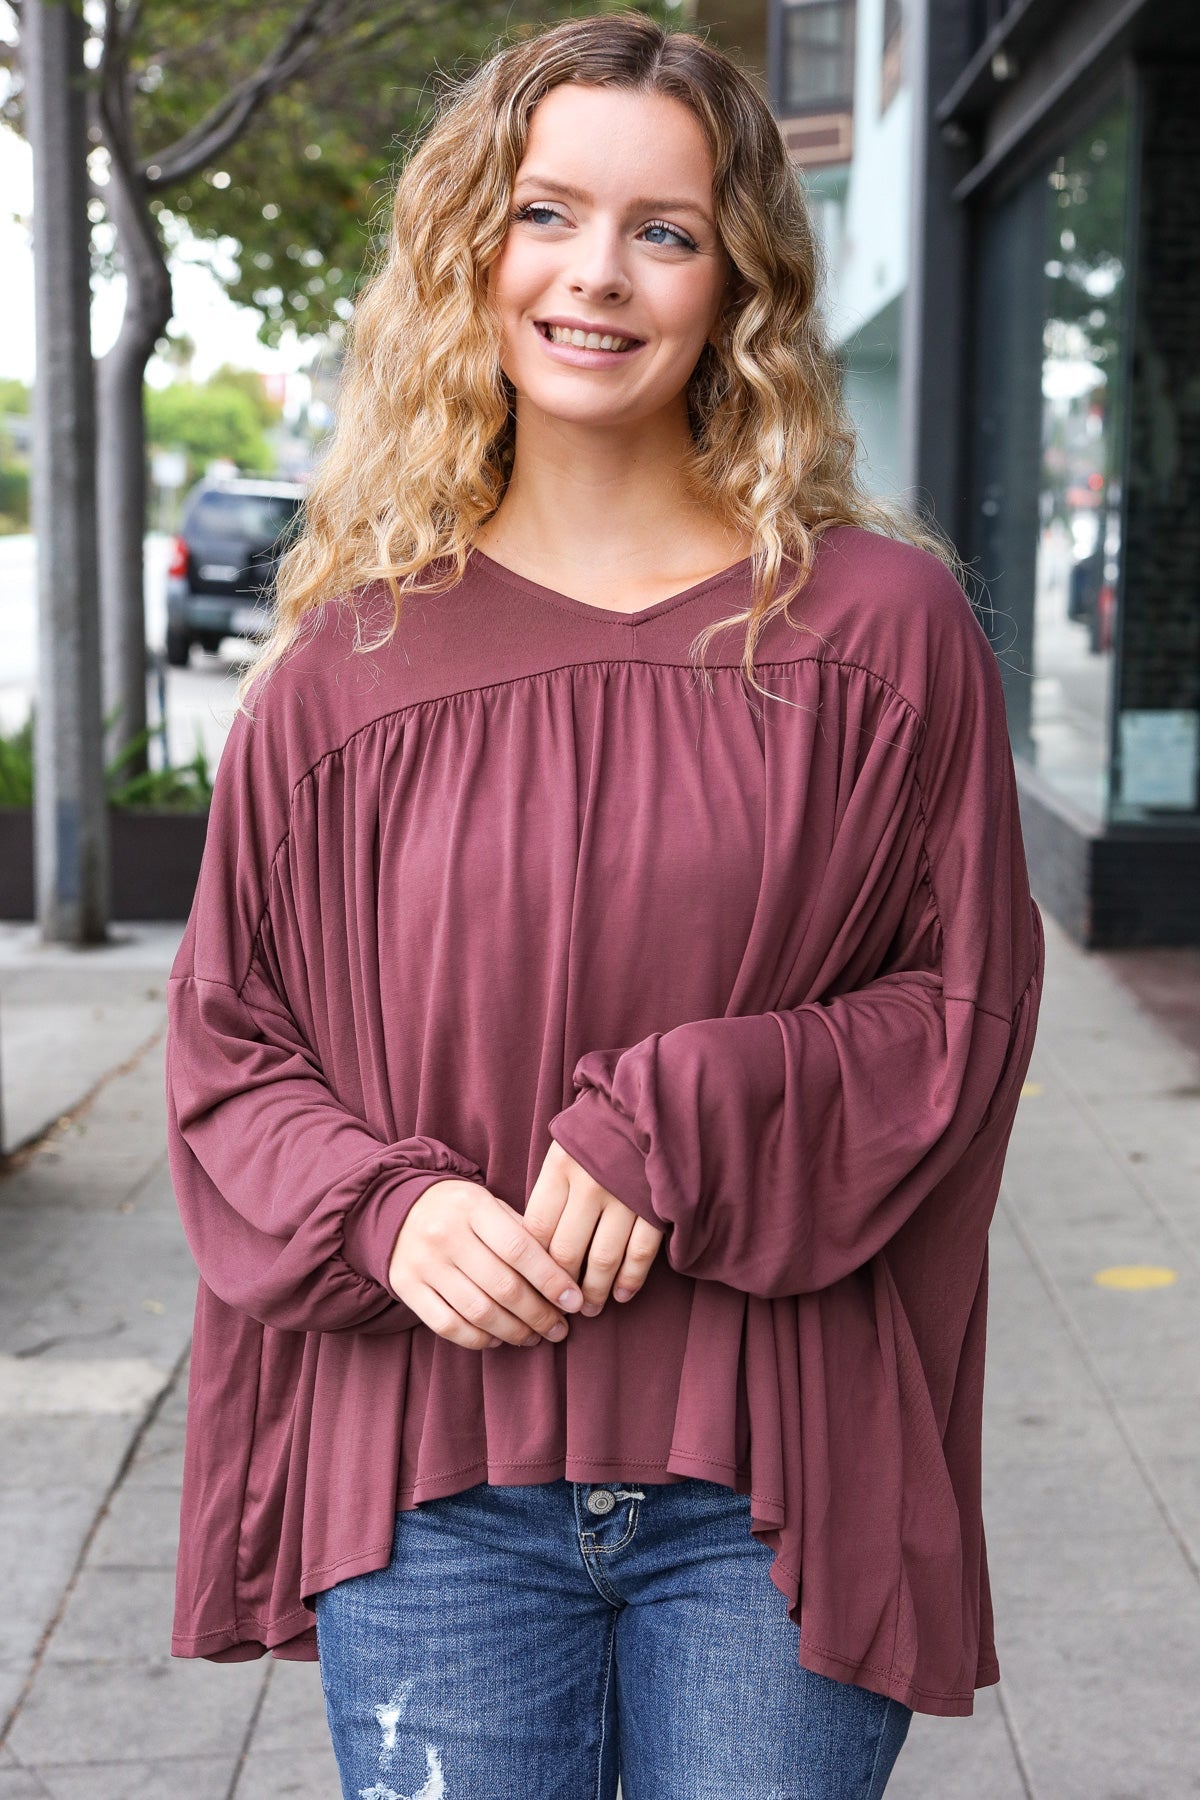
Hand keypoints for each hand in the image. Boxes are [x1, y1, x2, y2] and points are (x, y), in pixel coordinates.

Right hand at [387, 1179, 584, 1350]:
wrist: (399, 1207)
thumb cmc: (462, 1210)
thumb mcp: (491, 1206)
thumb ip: (524, 1234)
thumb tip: (564, 1278)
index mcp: (473, 1207)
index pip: (520, 1248)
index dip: (551, 1280)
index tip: (574, 1302)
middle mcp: (446, 1234)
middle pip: (503, 1286)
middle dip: (539, 1314)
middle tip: (559, 1328)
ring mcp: (424, 1263)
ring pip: (478, 1311)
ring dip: (513, 1332)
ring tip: (535, 1337)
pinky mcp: (407, 1287)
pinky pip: (448, 1326)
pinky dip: (478, 1339)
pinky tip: (497, 1339)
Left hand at [523, 1140, 663, 1315]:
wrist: (648, 1104)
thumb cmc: (598, 1132)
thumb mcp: (564, 1150)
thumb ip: (550, 1192)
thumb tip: (535, 1246)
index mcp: (560, 1167)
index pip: (537, 1230)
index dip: (532, 1265)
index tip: (531, 1286)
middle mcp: (589, 1183)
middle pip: (566, 1250)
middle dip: (561, 1287)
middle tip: (560, 1308)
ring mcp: (624, 1195)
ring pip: (602, 1259)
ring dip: (594, 1292)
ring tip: (589, 1309)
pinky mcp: (656, 1204)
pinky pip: (640, 1253)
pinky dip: (630, 1280)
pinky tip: (621, 1295)